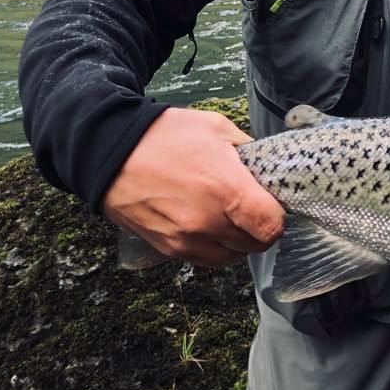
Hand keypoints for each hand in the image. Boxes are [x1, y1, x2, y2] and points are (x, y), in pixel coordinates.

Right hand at [102, 107, 283, 267]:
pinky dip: (216, 249)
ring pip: (232, 257)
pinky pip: (206, 260)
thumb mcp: (217, 128)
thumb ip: (248, 152)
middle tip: (254, 208)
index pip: (272, 226)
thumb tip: (266, 168)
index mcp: (227, 190)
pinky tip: (212, 227)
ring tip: (232, 217)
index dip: (279, 216)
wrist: (110, 150)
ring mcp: (186, 240)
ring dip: (239, 242)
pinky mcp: (168, 249)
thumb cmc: (164, 135)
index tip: (274, 204)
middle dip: (261, 228)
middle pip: (256, 244)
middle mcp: (208, 222)